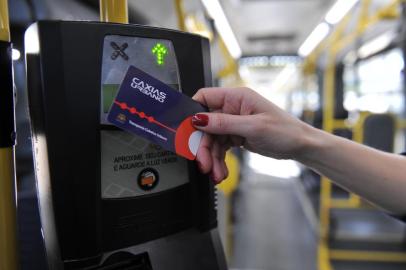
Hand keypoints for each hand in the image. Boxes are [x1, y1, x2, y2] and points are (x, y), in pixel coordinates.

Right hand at [192, 87, 311, 183]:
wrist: (300, 146)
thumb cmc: (285, 130)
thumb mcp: (253, 127)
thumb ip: (224, 123)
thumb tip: (199, 119)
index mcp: (236, 97)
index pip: (205, 97)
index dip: (193, 112)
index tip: (187, 131)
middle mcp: (232, 108)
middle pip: (206, 125)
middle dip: (204, 147)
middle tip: (204, 164)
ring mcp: (234, 123)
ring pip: (212, 140)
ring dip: (212, 158)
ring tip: (216, 173)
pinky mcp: (236, 136)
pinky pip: (221, 148)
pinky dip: (219, 160)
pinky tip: (221, 171)